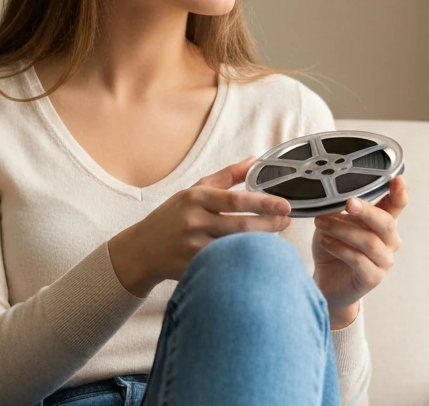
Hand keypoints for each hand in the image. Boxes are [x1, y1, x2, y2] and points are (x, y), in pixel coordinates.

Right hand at [108, 156, 291, 296]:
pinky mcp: (192, 268)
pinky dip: (242, 261)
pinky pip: (225, 265)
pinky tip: (256, 258)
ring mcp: (193, 247)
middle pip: (240, 226)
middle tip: (287, 221)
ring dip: (260, 244)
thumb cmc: (172, 216)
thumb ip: (226, 176)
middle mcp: (194, 222)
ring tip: (276, 238)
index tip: (285, 205)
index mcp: (196, 198)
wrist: (141, 249)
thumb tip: (254, 160)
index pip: (235, 200)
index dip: (263, 203)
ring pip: (235, 248)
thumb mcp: (194, 190)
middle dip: (269, 225)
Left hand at [311, 173, 407, 326]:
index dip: (399, 193)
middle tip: (348, 203)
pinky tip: (325, 242)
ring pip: (369, 242)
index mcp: (382, 223)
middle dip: (367, 211)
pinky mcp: (372, 278)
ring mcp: (383, 261)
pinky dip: (340, 248)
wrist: (327, 281)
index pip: (396, 205)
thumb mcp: (335, 222)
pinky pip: (359, 260)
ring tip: (321, 223)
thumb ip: (339, 209)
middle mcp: (389, 241)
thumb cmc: (333, 247)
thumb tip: (332, 195)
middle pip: (386, 223)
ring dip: (343, 230)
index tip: (398, 179)